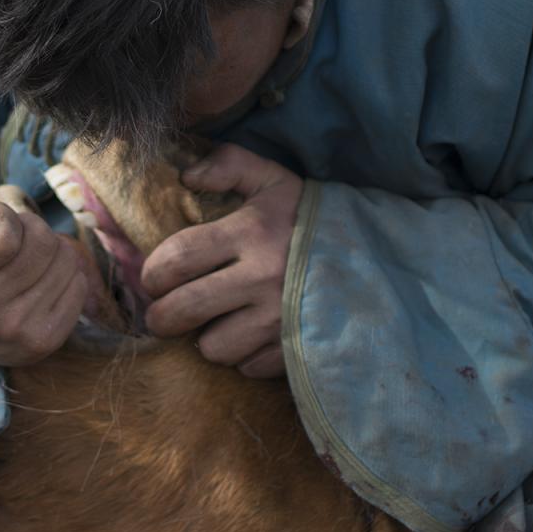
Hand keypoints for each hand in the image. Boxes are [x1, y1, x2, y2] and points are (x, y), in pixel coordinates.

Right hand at [0, 144, 89, 381]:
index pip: (3, 228)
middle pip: (40, 242)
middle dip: (27, 230)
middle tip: (4, 243)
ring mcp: (10, 332)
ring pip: (64, 260)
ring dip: (47, 250)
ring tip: (18, 261)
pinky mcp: (42, 342)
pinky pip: (78, 284)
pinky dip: (62, 275)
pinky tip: (33, 283)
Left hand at [141, 144, 301, 378]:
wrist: (379, 254)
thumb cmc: (311, 217)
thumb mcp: (273, 179)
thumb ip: (229, 164)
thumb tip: (186, 175)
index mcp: (251, 232)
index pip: (178, 257)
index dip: (153, 272)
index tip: (154, 278)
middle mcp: (262, 277)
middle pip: (183, 309)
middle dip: (161, 317)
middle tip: (162, 313)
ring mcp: (280, 318)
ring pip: (213, 347)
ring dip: (207, 338)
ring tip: (216, 322)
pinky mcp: (297, 348)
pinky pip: (248, 367)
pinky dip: (244, 356)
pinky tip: (251, 334)